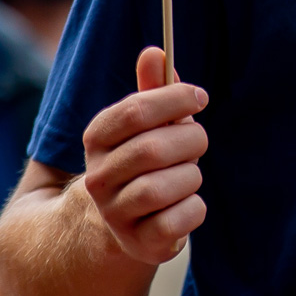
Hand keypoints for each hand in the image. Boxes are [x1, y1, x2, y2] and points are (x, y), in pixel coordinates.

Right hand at [80, 46, 208, 265]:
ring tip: (186, 176)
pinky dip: (194, 208)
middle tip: (196, 142)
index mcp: (97, 140)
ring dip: (192, 175)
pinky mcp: (139, 243)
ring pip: (169, 185)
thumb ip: (154, 89)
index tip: (199, 97)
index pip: (135, 111)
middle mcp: (98, 178)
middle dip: (190, 139)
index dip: (175, 99)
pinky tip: (185, 204)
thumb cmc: (145, 160)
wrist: (126, 223)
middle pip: (155, 148)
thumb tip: (155, 52)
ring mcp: (115, 214)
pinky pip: (181, 218)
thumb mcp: (147, 123)